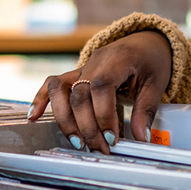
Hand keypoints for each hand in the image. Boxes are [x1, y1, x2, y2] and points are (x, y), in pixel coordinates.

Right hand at [27, 30, 172, 153]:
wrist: (146, 41)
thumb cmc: (151, 60)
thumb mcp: (156, 83)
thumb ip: (147, 110)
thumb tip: (142, 138)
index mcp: (117, 59)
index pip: (101, 87)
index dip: (103, 115)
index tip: (113, 138)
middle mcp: (95, 62)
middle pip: (79, 94)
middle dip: (87, 126)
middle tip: (100, 148)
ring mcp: (82, 67)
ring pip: (60, 89)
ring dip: (65, 119)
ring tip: (76, 142)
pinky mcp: (76, 74)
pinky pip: (53, 84)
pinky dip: (41, 100)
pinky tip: (34, 117)